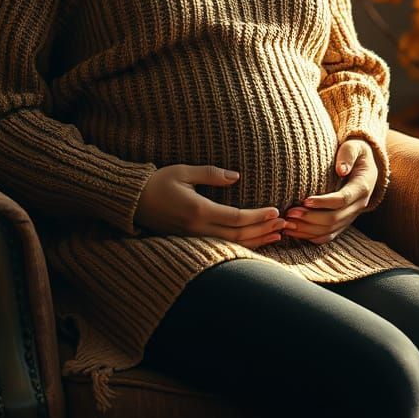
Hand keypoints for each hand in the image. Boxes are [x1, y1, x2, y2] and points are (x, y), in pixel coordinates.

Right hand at [134, 164, 287, 248]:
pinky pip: (222, 246)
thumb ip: (211, 174)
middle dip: (264, 230)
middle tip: (285, 224)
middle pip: (238, 235)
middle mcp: (197, 229)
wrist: (133, 201)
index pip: (236, 218)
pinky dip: (242, 244)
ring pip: (232, 244)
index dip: (258, 216)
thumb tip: (237, 177)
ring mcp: (194, 238)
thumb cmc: (158, 182)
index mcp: (197, 211)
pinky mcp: (191, 241)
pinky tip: (255, 241)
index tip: (276, 210)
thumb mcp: (183, 171)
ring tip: (277, 235)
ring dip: (257, 240)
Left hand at [281, 138, 379, 244]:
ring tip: (288, 224)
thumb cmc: (355, 152)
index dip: (323, 202)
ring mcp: (351, 216)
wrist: (365, 166)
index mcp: (362, 187)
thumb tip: (341, 169)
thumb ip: (348, 154)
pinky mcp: (344, 222)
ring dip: (308, 230)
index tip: (304, 200)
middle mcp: (359, 205)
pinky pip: (329, 235)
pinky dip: (312, 237)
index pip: (342, 199)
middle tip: (289, 212)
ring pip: (330, 231)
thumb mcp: (355, 147)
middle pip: (334, 219)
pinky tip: (295, 232)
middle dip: (310, 218)